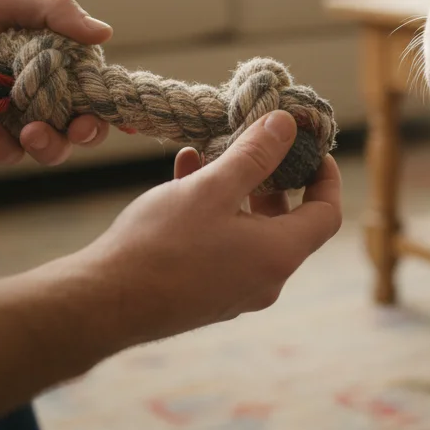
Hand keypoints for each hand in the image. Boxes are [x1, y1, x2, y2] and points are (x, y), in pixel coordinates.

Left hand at [0, 0, 113, 166]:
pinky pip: (6, 153)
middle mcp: (38, 90)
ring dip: (48, 146)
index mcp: (53, 58)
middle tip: (76, 129)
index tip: (105, 111)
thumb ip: (54, 10)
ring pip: (48, 147)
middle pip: (79, 124)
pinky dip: (3, 146)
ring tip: (31, 133)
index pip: (93, 86)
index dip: (106, 103)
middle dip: (84, 133)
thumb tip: (105, 31)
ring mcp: (12, 116)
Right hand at [76, 110, 341, 347]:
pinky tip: (183, 177)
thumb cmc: (160, 244)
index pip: (326, 214)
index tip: (310, 149)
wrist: (103, 304)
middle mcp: (265, 279)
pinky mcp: (206, 295)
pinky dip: (214, 212)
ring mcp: (235, 291)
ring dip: (236, 190)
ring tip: (208, 156)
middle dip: (273, 179)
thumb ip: (255, 155)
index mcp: (278, 254)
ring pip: (250, 231)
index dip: (324, 177)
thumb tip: (287, 125)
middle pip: (289, 222)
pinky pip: (224, 246)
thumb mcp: (212, 188)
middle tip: (258, 146)